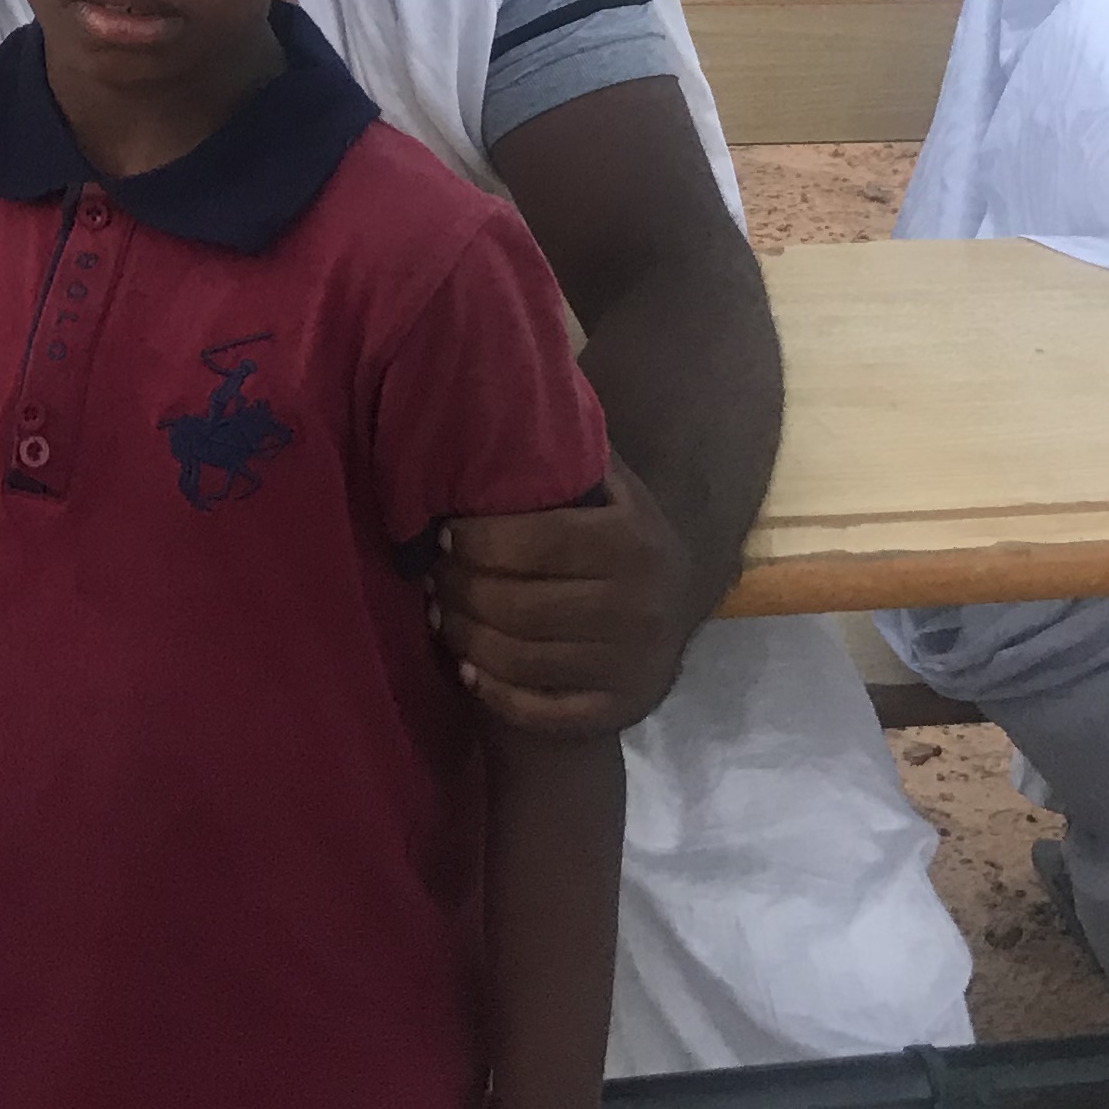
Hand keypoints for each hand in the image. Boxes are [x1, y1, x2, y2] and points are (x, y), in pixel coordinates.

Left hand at [433, 461, 692, 736]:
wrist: (678, 616)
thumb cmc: (626, 540)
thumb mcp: (615, 492)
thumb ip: (575, 457)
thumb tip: (519, 396)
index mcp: (633, 541)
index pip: (537, 541)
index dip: (478, 540)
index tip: (441, 534)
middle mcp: (638, 606)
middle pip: (518, 605)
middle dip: (459, 590)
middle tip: (430, 577)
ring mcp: (630, 666)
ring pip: (520, 659)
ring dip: (464, 636)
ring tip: (439, 614)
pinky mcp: (619, 712)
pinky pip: (540, 711)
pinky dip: (495, 691)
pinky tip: (468, 667)